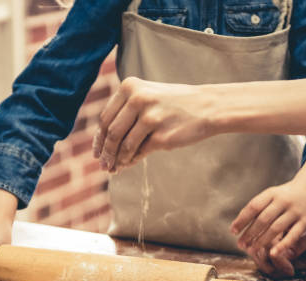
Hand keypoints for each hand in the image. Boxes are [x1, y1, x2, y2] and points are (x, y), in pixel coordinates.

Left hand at [92, 77, 218, 171]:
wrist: (207, 106)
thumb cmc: (175, 104)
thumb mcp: (148, 96)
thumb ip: (125, 112)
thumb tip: (104, 143)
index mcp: (130, 86)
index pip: (106, 117)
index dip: (99, 138)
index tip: (97, 152)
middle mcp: (138, 99)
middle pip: (112, 132)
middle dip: (106, 152)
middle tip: (104, 165)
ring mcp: (150, 117)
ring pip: (124, 144)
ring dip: (117, 159)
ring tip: (115, 168)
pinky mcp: (161, 136)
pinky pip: (139, 152)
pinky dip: (132, 160)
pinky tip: (129, 164)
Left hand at [230, 155, 305, 275]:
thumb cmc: (287, 194)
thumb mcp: (272, 194)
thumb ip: (259, 206)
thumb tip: (239, 224)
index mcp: (272, 193)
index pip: (253, 207)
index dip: (242, 219)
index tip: (233, 231)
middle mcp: (283, 200)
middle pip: (263, 219)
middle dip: (250, 233)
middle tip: (240, 244)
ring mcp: (295, 211)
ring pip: (276, 228)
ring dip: (262, 240)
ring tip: (252, 249)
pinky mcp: (305, 221)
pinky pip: (293, 235)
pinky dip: (282, 245)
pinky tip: (273, 253)